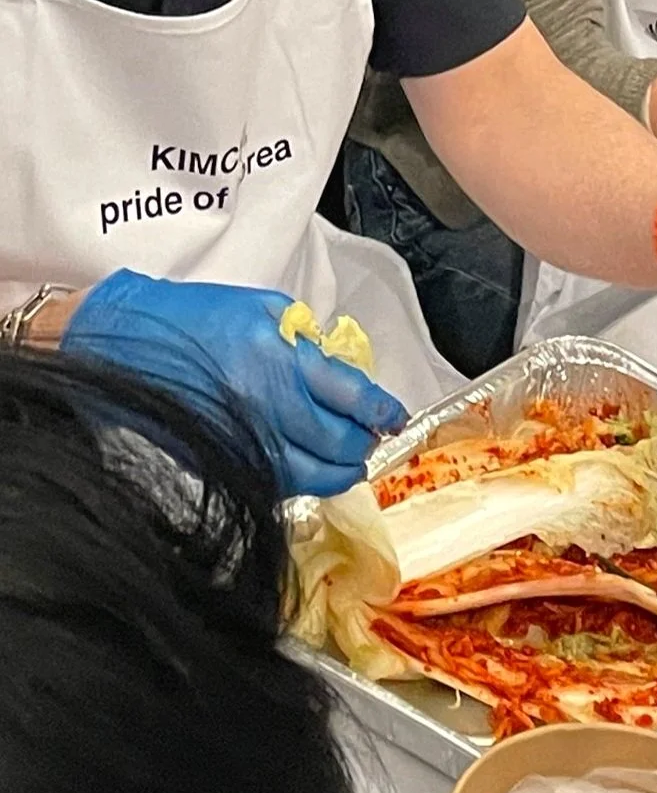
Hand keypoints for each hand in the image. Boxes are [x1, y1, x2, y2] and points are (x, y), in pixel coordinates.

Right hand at [61, 270, 407, 498]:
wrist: (126, 339)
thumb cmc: (192, 317)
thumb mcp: (263, 308)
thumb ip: (309, 345)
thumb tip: (347, 379)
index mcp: (278, 357)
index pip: (352, 397)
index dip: (382, 411)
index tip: (394, 416)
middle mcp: (264, 405)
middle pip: (339, 443)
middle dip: (364, 442)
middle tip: (371, 435)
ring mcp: (243, 439)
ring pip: (314, 476)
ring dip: (341, 470)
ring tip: (348, 459)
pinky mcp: (223, 460)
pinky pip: (279, 484)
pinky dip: (305, 481)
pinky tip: (310, 466)